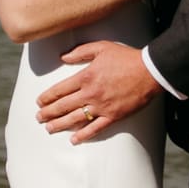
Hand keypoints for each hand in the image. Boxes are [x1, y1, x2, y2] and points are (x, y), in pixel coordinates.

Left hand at [36, 41, 159, 141]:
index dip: (47, 97)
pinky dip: (84, 136)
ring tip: (49, 129)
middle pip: (63, 106)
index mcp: (85, 77)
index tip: (39, 102)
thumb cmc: (126, 57)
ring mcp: (102, 107)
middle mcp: (90, 94)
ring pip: (75, 119)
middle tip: (38, 118)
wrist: (149, 71)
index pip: (60, 89)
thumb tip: (63, 56)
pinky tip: (74, 140)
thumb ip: (80, 51)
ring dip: (60, 125)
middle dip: (48, 113)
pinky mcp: (113, 116)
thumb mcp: (101, 47)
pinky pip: (95, 129)